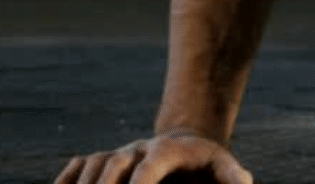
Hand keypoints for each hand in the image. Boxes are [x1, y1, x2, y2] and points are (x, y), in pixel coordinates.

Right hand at [53, 131, 252, 183]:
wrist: (189, 148)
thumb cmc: (208, 167)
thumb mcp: (225, 169)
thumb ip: (234, 177)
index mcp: (171, 150)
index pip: (152, 162)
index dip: (141, 179)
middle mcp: (141, 148)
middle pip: (116, 162)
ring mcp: (121, 153)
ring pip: (96, 164)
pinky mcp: (105, 161)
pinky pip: (80, 164)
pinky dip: (67, 179)